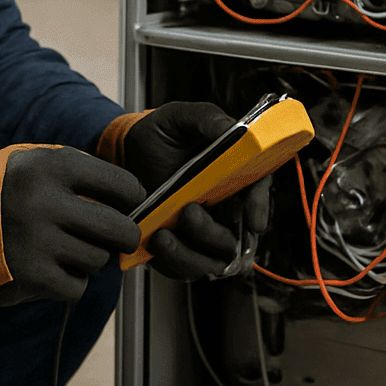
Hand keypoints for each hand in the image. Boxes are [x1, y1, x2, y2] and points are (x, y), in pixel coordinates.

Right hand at [0, 146, 145, 306]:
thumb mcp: (30, 160)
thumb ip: (75, 168)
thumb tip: (129, 192)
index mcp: (52, 167)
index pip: (123, 186)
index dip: (133, 198)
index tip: (128, 205)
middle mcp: (46, 202)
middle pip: (119, 229)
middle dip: (124, 235)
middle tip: (117, 236)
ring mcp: (39, 242)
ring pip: (98, 260)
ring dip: (89, 258)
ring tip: (67, 248)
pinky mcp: (32, 277)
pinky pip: (77, 286)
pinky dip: (71, 282)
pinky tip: (53, 269)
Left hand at [122, 102, 272, 279]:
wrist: (125, 152)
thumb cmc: (160, 134)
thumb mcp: (181, 116)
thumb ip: (208, 119)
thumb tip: (236, 131)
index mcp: (234, 173)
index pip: (260, 192)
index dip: (260, 207)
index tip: (254, 220)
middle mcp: (225, 205)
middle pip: (236, 236)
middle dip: (212, 232)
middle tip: (189, 212)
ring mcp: (203, 230)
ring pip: (213, 260)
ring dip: (190, 253)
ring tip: (163, 234)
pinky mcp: (180, 247)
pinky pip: (185, 269)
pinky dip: (172, 261)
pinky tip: (155, 241)